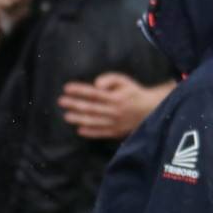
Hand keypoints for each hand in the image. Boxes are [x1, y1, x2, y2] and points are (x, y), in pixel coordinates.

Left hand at [59, 73, 173, 138]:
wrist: (150, 109)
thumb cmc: (133, 92)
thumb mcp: (125, 81)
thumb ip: (110, 79)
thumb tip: (96, 84)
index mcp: (116, 97)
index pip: (94, 93)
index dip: (80, 90)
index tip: (67, 88)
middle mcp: (115, 111)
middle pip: (91, 107)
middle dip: (75, 104)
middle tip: (61, 101)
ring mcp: (115, 123)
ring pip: (94, 121)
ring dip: (79, 119)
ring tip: (67, 116)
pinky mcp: (116, 131)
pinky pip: (101, 133)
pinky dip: (90, 132)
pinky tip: (80, 130)